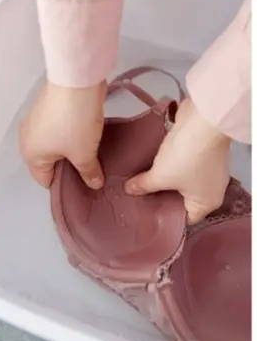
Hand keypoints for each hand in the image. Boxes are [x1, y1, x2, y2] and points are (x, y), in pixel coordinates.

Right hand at [19, 80, 105, 188]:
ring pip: (53, 144)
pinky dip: (68, 133)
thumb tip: (95, 184)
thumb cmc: (74, 124)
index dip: (66, 185)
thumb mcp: (85, 153)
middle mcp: (26, 140)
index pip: (46, 181)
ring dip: (69, 148)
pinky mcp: (44, 107)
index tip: (86, 184)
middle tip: (91, 169)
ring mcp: (33, 121)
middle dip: (68, 166)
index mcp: (30, 156)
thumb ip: (88, 172)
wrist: (75, 80)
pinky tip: (85, 131)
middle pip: (48, 162)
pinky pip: (55, 129)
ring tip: (91, 150)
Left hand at [125, 98, 230, 223]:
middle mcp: (211, 189)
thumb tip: (129, 190)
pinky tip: (150, 165)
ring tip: (139, 183)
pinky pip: (183, 165)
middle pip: (181, 200)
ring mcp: (208, 170)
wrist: (203, 121)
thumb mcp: (160, 176)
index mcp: (206, 203)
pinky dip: (169, 166)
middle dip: (160, 197)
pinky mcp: (202, 152)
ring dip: (163, 179)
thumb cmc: (186, 157)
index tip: (144, 214)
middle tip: (137, 198)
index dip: (164, 218)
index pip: (184, 219)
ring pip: (181, 181)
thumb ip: (144, 185)